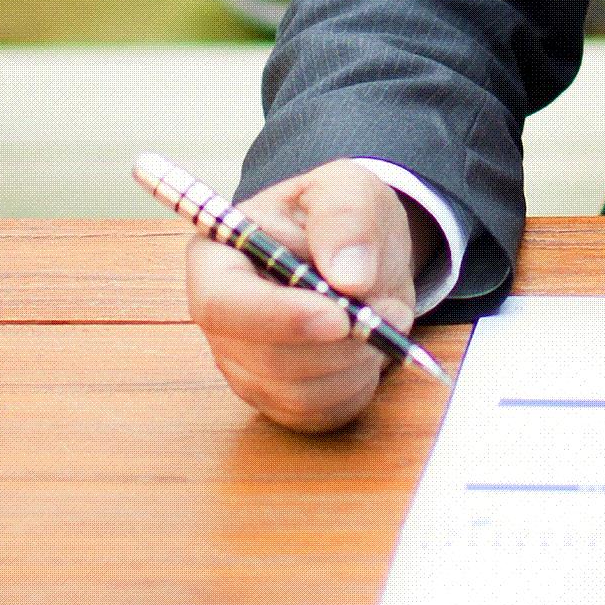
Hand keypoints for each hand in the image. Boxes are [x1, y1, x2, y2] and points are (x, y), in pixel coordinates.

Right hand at [185, 162, 420, 433]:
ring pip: (297, 394)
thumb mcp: (348, 189)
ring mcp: (245, 367)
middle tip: (389, 311)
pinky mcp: (279, 400)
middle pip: (265, 359)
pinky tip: (367, 350)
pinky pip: (320, 415)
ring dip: (356, 363)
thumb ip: (345, 216)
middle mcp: (221, 322)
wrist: (359, 257)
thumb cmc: (339, 219)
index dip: (279, 318)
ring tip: (381, 319)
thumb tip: (348, 277)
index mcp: (216, 259)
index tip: (339, 317)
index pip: (223, 304)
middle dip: (339, 345)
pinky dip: (358, 387)